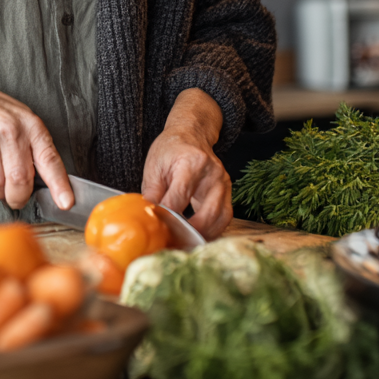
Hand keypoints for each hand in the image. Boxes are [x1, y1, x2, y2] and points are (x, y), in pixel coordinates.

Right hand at [0, 70, 73, 211]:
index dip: (59, 184)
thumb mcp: (25, 123)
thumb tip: (49, 186)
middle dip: (18, 197)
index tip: (66, 203)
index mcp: (32, 127)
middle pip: (19, 180)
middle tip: (15, 197)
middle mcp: (12, 131)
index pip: (49, 159)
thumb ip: (37, 150)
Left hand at [141, 88, 231, 239]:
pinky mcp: (229, 191)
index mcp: (191, 163)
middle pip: (205, 213)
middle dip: (188, 232)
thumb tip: (149, 217)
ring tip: (185, 243)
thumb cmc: (171, 149)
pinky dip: (213, 230)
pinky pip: (225, 217)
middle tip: (173, 243)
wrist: (191, 135)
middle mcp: (212, 173)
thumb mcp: (154, 166)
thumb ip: (152, 192)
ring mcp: (223, 182)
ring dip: (203, 235)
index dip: (168, 217)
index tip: (158, 230)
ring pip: (219, 219)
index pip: (179, 198)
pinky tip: (198, 235)